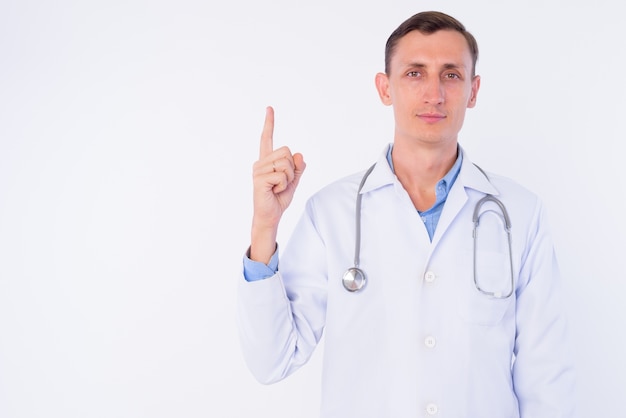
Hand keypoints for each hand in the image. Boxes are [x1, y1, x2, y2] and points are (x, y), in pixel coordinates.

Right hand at [250, 106, 305, 262]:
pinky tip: (274, 191)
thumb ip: (298, 168)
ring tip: (277, 187)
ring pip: (285, 163)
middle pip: (286, 151)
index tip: (269, 108)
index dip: (269, 123)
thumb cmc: (278, 198)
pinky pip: (282, 175)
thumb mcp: (293, 181)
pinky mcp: (260, 179)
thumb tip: (299, 155)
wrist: (270, 215)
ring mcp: (258, 170)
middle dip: (291, 168)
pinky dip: (284, 185)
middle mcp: (260, 162)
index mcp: (267, 160)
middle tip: (282, 182)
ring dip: (288, 178)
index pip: (267, 138)